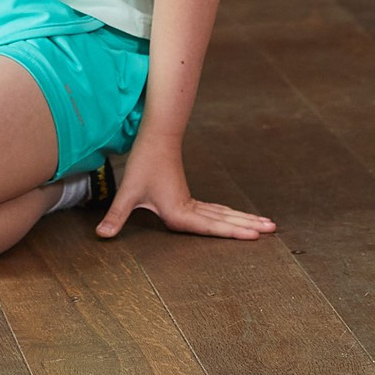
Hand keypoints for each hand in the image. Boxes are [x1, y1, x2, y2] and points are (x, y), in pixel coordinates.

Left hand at [96, 135, 275, 243]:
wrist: (155, 137)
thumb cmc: (144, 164)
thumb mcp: (129, 193)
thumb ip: (116, 216)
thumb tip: (102, 235)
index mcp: (180, 212)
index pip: (211, 227)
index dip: (233, 233)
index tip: (254, 236)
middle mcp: (190, 208)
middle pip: (224, 220)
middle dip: (247, 226)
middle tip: (273, 230)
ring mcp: (192, 202)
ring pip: (223, 214)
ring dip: (243, 219)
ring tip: (267, 225)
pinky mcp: (189, 197)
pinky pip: (215, 210)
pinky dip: (229, 216)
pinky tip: (237, 219)